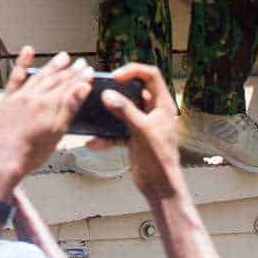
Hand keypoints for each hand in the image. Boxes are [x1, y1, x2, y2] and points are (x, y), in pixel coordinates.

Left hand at [0, 49, 90, 198]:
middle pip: (57, 80)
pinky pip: (16, 76)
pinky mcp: (8, 99)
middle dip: (70, 71)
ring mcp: (20, 97)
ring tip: (63, 57)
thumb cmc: (31, 153)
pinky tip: (28, 52)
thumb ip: (70, 108)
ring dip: (53, 66)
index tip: (88, 72)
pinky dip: (22, 63)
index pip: (69, 87)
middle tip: (80, 63)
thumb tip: (82, 88)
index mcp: (49, 105)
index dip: (80, 78)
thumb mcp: (57, 133)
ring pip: (40, 76)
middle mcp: (35, 97)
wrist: (4, 160)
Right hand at [97, 64, 185, 201]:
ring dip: (108, 114)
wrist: (160, 187)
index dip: (133, 71)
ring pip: (123, 111)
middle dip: (117, 91)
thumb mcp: (142, 131)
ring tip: (93, 113)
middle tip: (100, 90)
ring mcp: (143, 125)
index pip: (151, 75)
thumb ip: (125, 111)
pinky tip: (93, 142)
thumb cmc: (161, 159)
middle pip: (134, 91)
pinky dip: (105, 136)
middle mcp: (154, 112)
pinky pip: (116, 131)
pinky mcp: (134, 138)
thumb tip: (108, 95)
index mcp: (163, 105)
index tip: (115, 76)